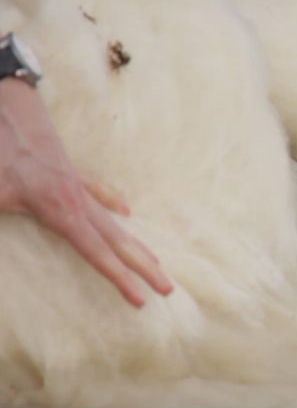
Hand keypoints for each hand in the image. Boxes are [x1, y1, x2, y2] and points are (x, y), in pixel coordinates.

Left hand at [0, 79, 172, 306]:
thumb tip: (1, 212)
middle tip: (168, 289)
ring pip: (114, 221)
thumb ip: (1, 209)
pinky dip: (113, 206)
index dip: (119, 278)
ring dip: (135, 243)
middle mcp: (77, 200)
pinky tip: (125, 213)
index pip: (96, 251)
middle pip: (118, 239)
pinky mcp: (69, 173)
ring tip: (156, 263)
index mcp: (61, 209)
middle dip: (144, 267)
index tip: (140, 299)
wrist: (11, 108)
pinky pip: (99, 194)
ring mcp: (76, 185)